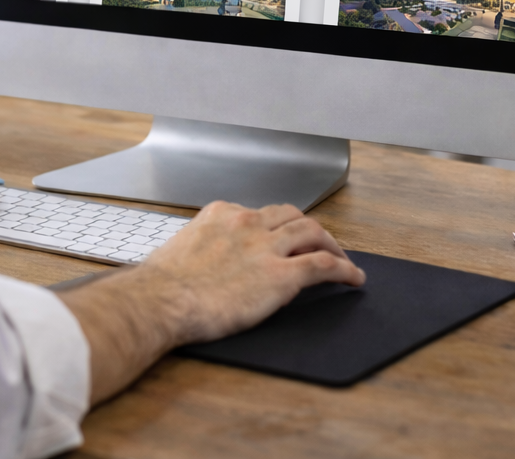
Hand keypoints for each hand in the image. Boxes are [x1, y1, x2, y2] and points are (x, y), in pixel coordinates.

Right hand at [136, 201, 364, 341]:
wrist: (162, 301)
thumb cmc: (161, 284)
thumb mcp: (181, 250)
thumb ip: (202, 247)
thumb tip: (205, 263)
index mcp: (221, 214)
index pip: (259, 214)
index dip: (275, 227)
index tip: (280, 240)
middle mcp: (247, 223)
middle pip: (291, 215)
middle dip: (308, 229)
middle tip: (319, 244)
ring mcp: (266, 246)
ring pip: (313, 231)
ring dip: (332, 244)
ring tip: (341, 259)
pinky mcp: (282, 275)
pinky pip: (323, 265)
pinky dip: (344, 269)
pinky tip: (353, 278)